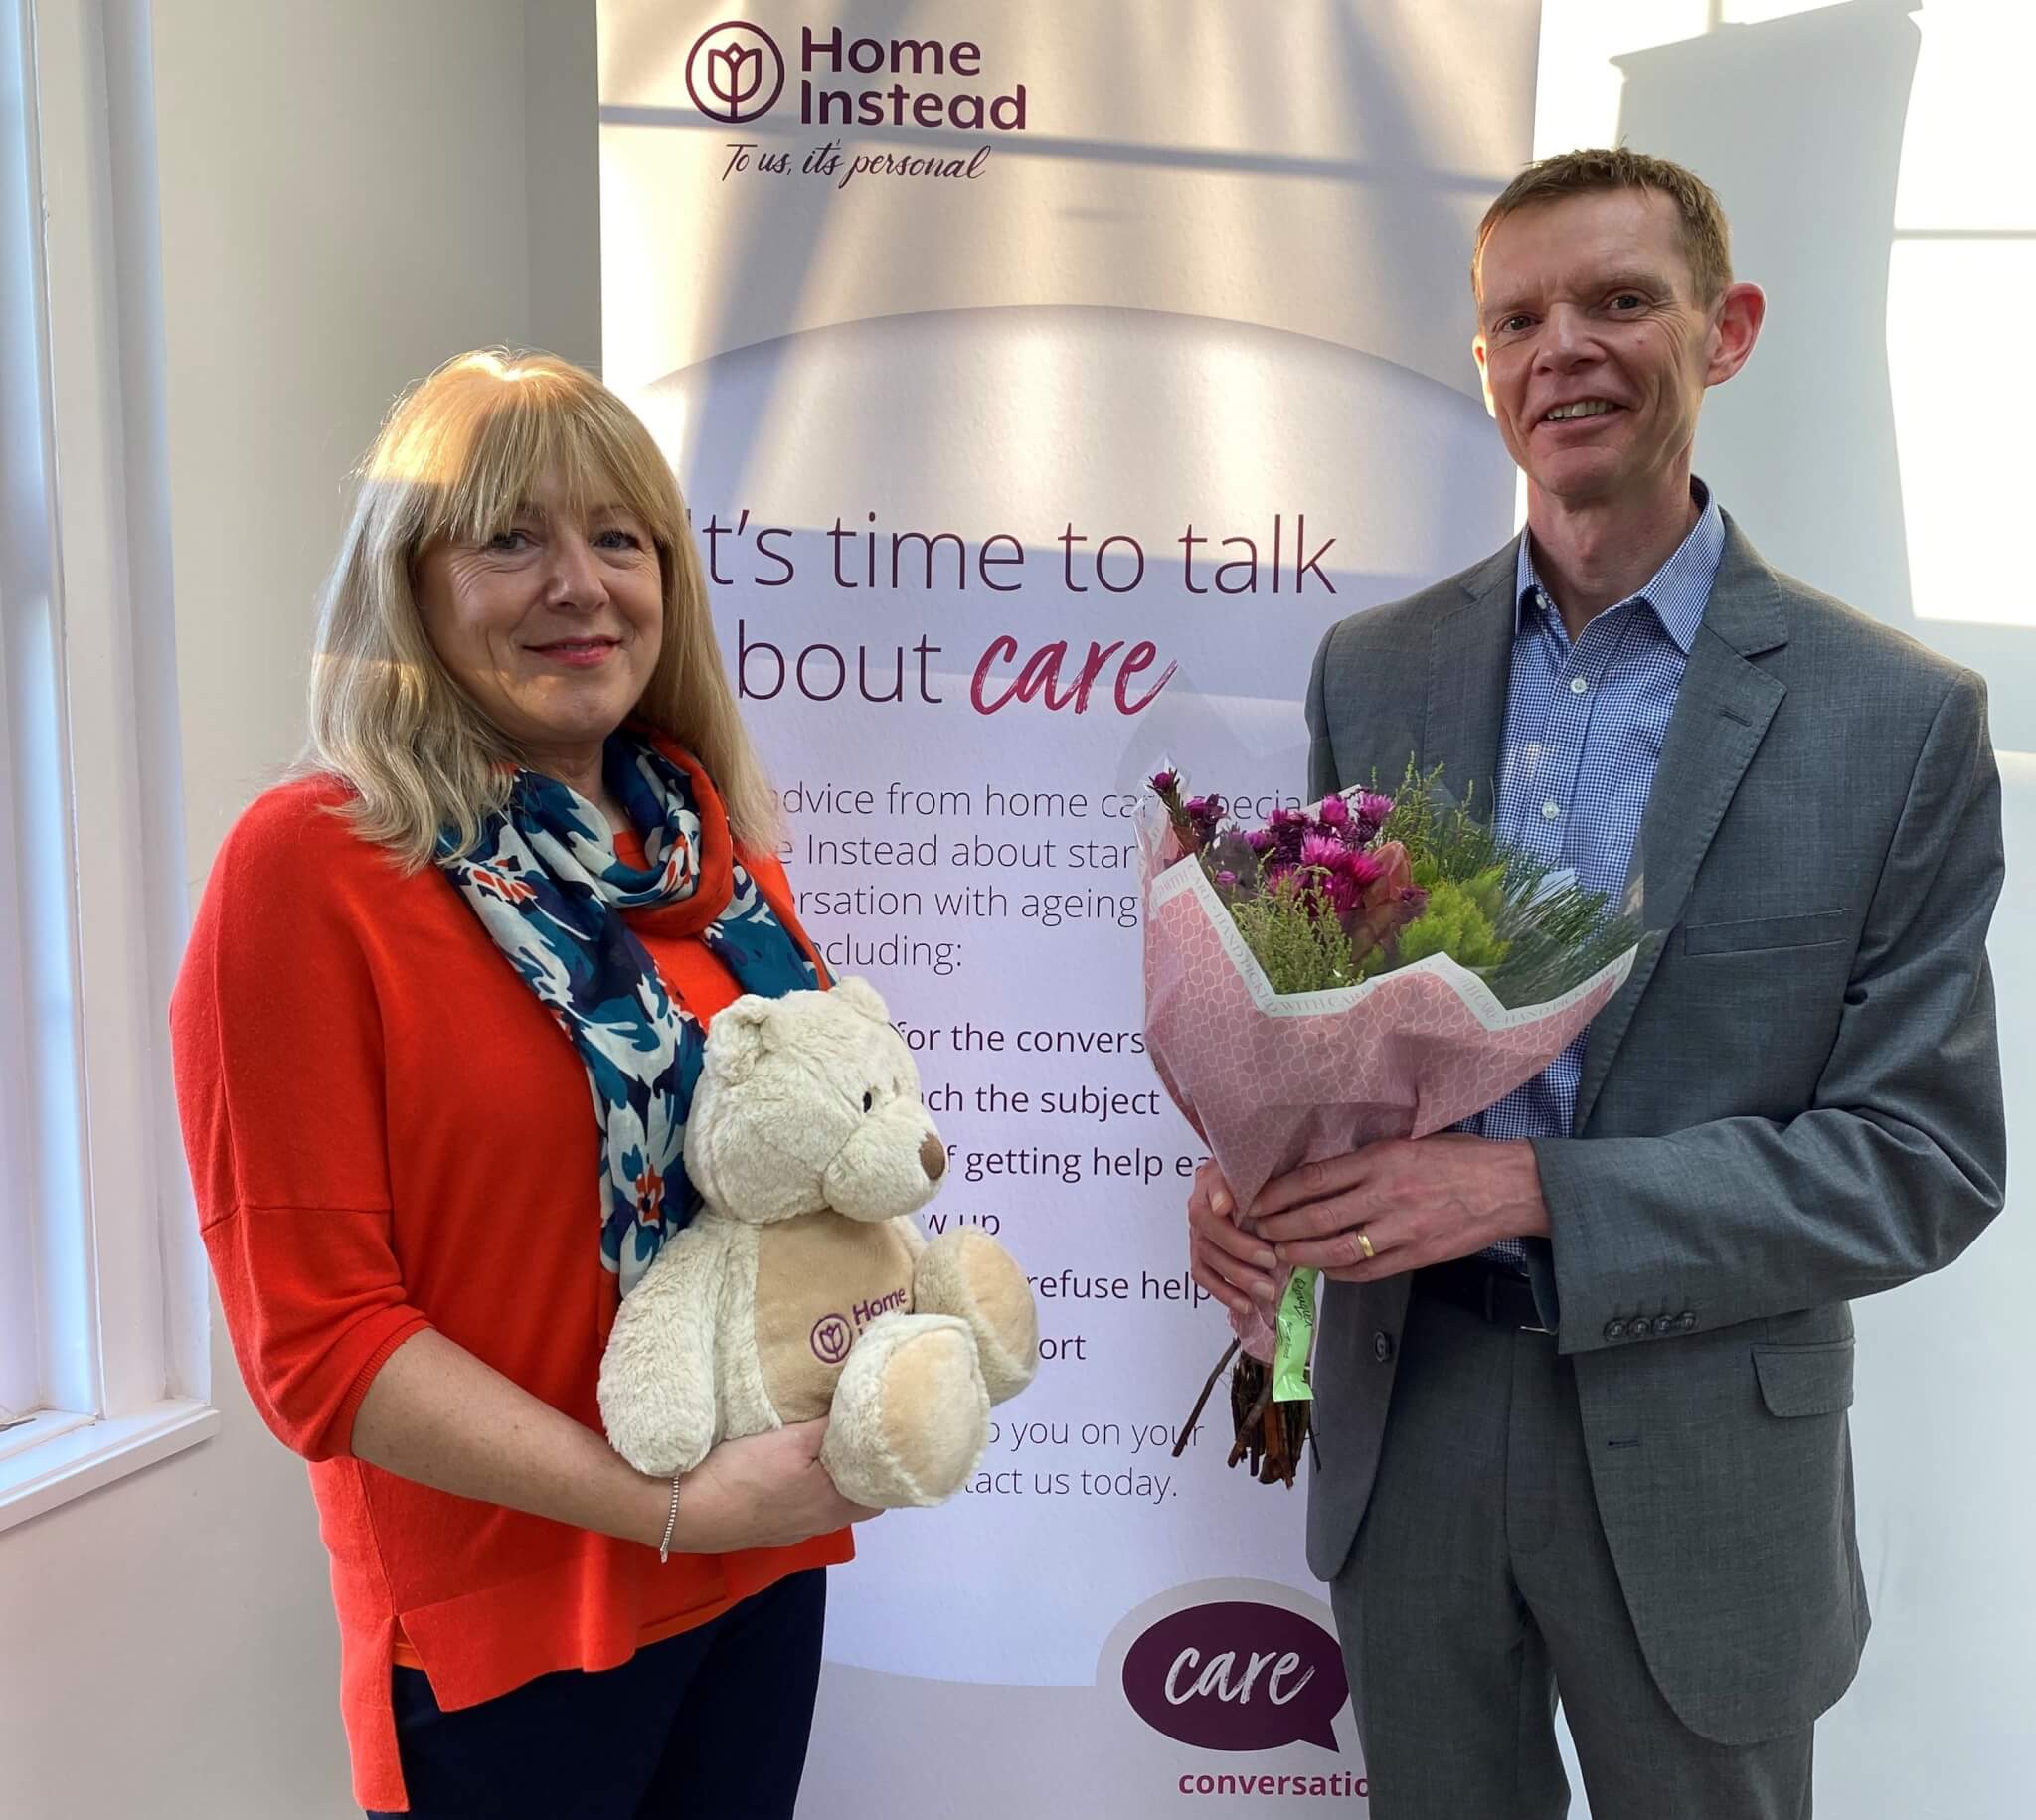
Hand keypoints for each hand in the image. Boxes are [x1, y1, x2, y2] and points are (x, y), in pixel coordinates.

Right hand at [663, 1420, 879, 1552]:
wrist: (683, 1510)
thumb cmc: (745, 1475)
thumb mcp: (794, 1441)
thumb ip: (831, 1427)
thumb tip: (865, 1407)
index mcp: (835, 1507)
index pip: (881, 1491)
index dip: (887, 1464)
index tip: (890, 1433)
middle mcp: (819, 1523)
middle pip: (854, 1495)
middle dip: (860, 1464)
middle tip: (859, 1426)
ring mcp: (790, 1528)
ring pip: (825, 1498)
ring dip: (829, 1472)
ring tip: (828, 1435)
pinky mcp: (765, 1525)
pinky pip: (798, 1503)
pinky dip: (804, 1482)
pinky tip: (791, 1459)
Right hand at [1186, 1158, 1278, 1318]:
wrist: (1250, 1185)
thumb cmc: (1257, 1177)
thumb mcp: (1257, 1169)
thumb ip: (1246, 1182)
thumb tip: (1224, 1205)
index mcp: (1210, 1182)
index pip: (1209, 1199)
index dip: (1221, 1205)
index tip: (1230, 1213)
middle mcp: (1199, 1208)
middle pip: (1209, 1235)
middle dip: (1241, 1251)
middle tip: (1271, 1261)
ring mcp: (1197, 1234)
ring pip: (1207, 1259)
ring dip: (1237, 1278)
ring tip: (1267, 1290)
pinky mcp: (1200, 1256)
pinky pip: (1204, 1278)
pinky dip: (1224, 1293)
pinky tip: (1245, 1305)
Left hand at [1254, 1136, 1549, 1281]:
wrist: (1511, 1187)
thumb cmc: (1460, 1158)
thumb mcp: (1410, 1143)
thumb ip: (1368, 1159)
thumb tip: (1320, 1174)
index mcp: (1383, 1160)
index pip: (1315, 1179)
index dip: (1279, 1193)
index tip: (1256, 1200)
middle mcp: (1387, 1194)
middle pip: (1318, 1218)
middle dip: (1281, 1227)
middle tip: (1258, 1231)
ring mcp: (1402, 1230)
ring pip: (1338, 1250)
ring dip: (1303, 1254)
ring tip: (1281, 1253)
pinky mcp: (1417, 1256)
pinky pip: (1368, 1270)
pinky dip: (1338, 1272)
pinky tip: (1322, 1269)